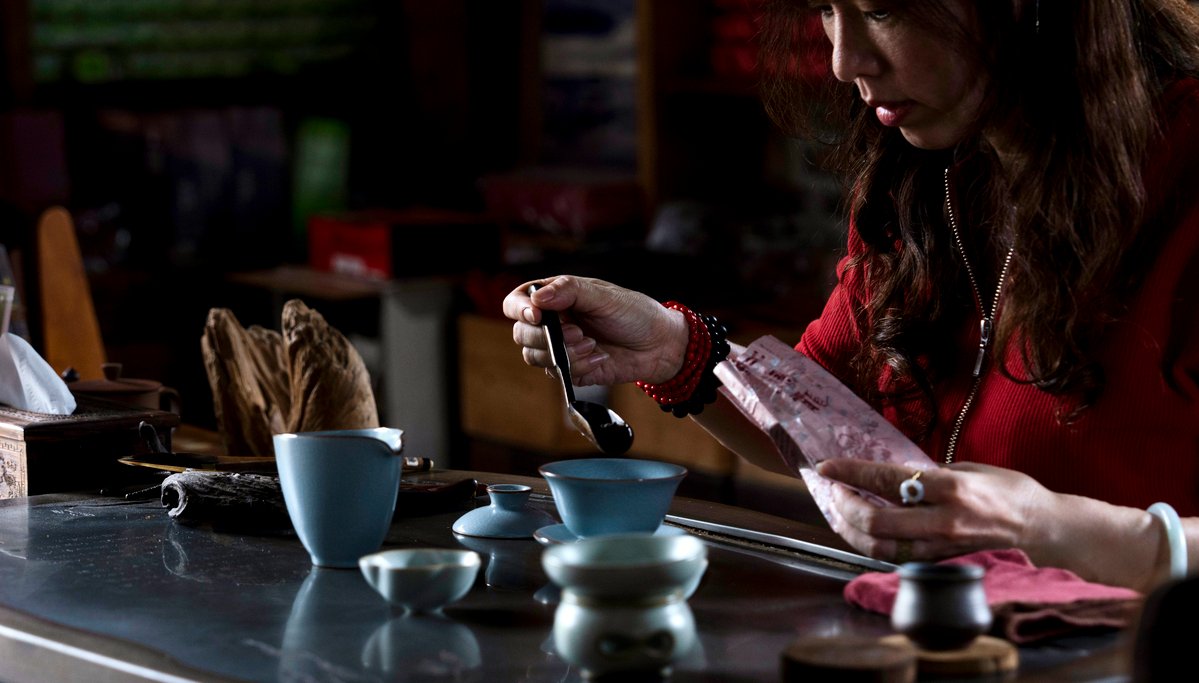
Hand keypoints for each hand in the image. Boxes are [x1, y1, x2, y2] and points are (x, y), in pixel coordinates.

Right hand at [502, 275, 687, 386]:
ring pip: (534, 356)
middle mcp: (551, 322)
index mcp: (555, 297)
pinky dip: (578, 367)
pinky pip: (557, 373)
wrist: (659, 345)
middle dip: (547, 337)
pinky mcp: (569, 369)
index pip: (517, 302)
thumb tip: (538, 297)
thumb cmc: (634, 313)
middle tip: (578, 333)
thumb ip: (570, 291)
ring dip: (564, 353)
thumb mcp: (604, 295)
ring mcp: (558, 347)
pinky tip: (600, 358)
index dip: (520, 309)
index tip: (537, 316)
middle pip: (521, 333)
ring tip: (592, 345)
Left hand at [814, 459, 1061, 563]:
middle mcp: (943, 520)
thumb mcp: (968, 469)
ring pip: (881, 548)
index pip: (886, 480)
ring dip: (851, 531)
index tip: (827, 466)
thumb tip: (892, 473)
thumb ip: (929, 473)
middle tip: (833, 489)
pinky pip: (898, 558)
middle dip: (845, 505)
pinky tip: (861, 533)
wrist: (1045, 529)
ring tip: (840, 512)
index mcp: (950, 488)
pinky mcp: (943, 562)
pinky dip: (872, 546)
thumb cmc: (1009, 492)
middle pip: (877, 522)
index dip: (850, 472)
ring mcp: (942, 547)